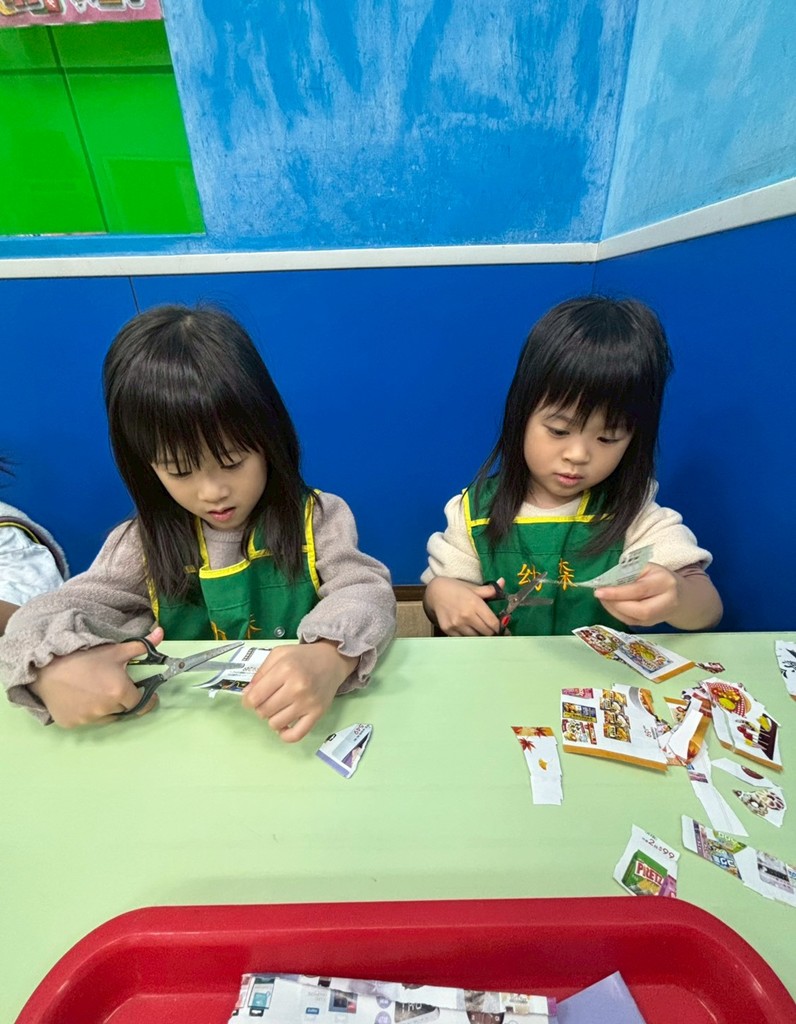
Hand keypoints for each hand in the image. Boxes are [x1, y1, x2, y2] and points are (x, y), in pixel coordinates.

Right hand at [28, 626, 163, 726]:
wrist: (47, 666)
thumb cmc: (84, 657)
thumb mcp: (115, 650)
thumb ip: (141, 646)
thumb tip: (162, 633)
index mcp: (120, 693)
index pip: (141, 703)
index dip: (145, 698)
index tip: (144, 694)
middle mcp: (106, 710)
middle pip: (123, 709)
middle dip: (123, 699)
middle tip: (113, 685)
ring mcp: (88, 719)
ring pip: (105, 716)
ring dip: (105, 707)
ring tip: (94, 689)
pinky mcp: (72, 724)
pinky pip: (85, 720)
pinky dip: (86, 711)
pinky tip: (79, 697)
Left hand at [241, 640, 356, 742]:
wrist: (332, 660)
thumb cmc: (303, 657)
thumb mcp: (278, 654)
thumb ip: (260, 673)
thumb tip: (247, 696)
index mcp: (285, 669)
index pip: (255, 697)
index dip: (248, 701)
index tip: (251, 699)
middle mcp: (297, 687)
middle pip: (264, 711)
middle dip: (260, 708)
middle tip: (267, 700)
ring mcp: (308, 703)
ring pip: (276, 724)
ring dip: (272, 718)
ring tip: (278, 708)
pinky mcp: (317, 714)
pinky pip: (296, 735)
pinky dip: (285, 735)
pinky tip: (283, 726)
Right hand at [423, 576, 502, 635]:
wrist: (434, 592)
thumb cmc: (456, 589)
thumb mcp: (473, 588)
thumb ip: (490, 589)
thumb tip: (503, 582)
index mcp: (475, 604)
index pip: (493, 623)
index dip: (500, 627)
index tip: (502, 628)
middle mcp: (466, 616)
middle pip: (487, 633)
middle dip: (492, 632)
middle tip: (493, 630)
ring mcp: (456, 624)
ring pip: (476, 638)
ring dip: (480, 635)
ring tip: (480, 630)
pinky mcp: (448, 630)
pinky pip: (464, 639)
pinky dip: (469, 637)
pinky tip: (469, 630)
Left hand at [595, 563, 680, 627]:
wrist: (680, 595)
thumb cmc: (658, 577)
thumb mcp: (646, 568)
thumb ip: (629, 573)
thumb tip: (606, 581)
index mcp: (665, 582)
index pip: (640, 590)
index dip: (618, 592)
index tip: (599, 591)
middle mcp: (666, 602)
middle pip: (640, 610)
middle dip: (615, 604)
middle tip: (599, 594)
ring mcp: (660, 616)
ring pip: (634, 619)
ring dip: (613, 609)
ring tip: (603, 598)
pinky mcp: (651, 624)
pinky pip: (630, 622)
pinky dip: (616, 613)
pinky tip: (610, 604)